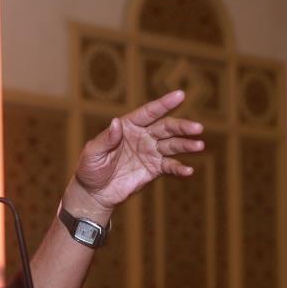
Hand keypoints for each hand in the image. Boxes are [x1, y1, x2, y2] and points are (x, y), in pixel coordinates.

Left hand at [70, 90, 204, 213]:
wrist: (94, 193)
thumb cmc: (89, 169)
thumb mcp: (92, 153)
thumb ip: (105, 139)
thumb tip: (116, 123)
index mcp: (128, 127)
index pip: (148, 113)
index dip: (163, 104)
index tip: (180, 95)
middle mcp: (143, 136)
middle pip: (166, 127)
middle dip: (182, 126)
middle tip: (197, 128)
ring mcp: (150, 152)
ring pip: (173, 145)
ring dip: (186, 145)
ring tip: (199, 145)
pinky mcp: (154, 169)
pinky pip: (170, 166)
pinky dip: (180, 168)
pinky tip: (188, 171)